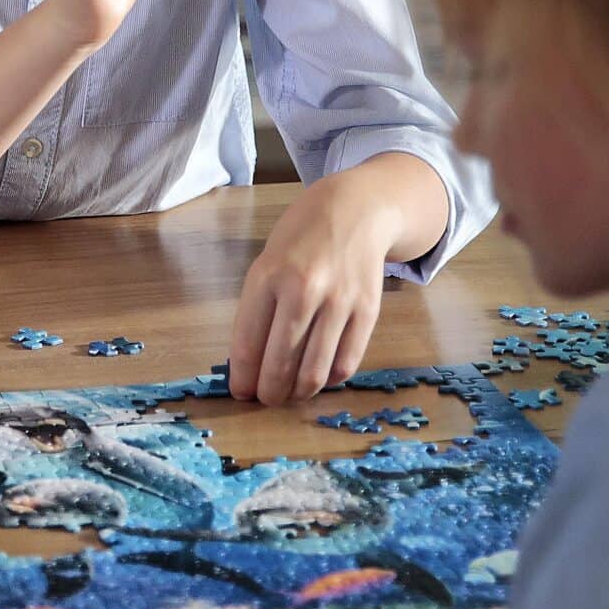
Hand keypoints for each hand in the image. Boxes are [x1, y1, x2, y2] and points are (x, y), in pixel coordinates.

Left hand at [227, 154, 447, 404]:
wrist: (356, 209)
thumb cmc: (302, 237)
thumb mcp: (267, 262)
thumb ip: (259, 308)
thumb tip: (250, 363)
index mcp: (267, 277)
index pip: (248, 343)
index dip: (243, 377)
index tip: (240, 392)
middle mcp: (302, 290)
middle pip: (280, 362)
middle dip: (268, 391)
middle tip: (265, 399)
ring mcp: (338, 301)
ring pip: (314, 370)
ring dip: (298, 392)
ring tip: (290, 394)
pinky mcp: (367, 311)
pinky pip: (346, 362)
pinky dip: (330, 378)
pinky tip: (320, 376)